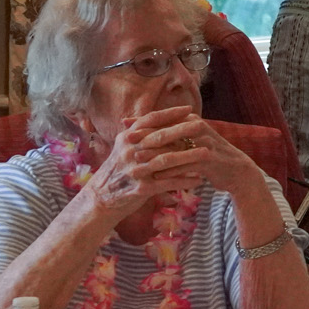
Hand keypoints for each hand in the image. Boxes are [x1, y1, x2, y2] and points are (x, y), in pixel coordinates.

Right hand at [80, 106, 210, 218]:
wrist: (101, 198)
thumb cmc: (119, 170)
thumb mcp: (124, 148)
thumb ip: (139, 133)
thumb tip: (161, 116)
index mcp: (127, 139)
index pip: (149, 120)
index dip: (169, 114)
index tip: (188, 109)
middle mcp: (129, 152)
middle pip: (160, 137)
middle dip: (183, 130)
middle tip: (202, 125)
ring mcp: (135, 170)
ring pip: (165, 160)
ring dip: (188, 156)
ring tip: (207, 152)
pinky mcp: (141, 188)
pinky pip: (167, 183)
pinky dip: (184, 180)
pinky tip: (199, 179)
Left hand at [120, 110, 268, 200]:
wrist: (234, 169)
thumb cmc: (203, 154)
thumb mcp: (182, 138)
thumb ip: (158, 130)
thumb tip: (125, 121)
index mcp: (190, 119)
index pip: (162, 119)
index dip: (142, 126)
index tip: (124, 134)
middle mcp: (198, 128)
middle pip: (166, 132)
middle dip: (145, 140)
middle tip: (128, 149)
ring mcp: (205, 143)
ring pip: (174, 150)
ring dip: (154, 159)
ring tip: (138, 167)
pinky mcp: (210, 160)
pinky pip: (185, 166)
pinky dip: (169, 173)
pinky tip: (156, 179)